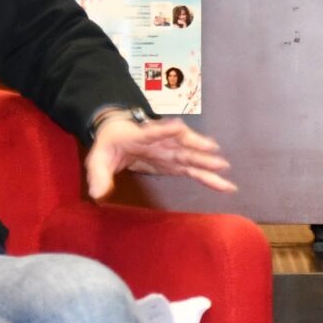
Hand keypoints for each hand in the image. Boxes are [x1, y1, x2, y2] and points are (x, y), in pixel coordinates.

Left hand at [86, 114, 236, 200]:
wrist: (118, 135)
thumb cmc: (109, 145)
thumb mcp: (97, 158)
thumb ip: (98, 175)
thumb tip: (98, 194)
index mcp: (141, 136)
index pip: (154, 131)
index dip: (165, 129)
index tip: (179, 127)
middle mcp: (161, 142)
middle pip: (181, 144)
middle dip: (197, 148)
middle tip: (215, 156)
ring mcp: (170, 151)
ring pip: (191, 156)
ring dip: (207, 163)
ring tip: (225, 169)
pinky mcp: (174, 162)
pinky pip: (193, 169)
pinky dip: (207, 176)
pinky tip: (223, 184)